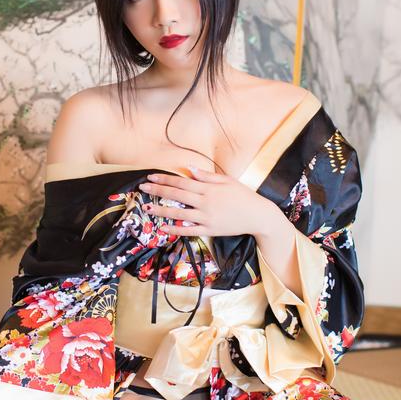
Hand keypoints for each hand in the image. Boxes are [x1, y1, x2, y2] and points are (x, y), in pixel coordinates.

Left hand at [138, 166, 278, 238]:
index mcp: (209, 188)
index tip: (151, 177)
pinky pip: (188, 230)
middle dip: (158, 191)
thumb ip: (207, 175)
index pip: (181, 182)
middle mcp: (205, 202)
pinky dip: (175, 229)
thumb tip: (189, 168)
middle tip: (142, 188)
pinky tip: (163, 227)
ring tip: (147, 208)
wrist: (258, 216)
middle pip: (176, 195)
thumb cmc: (243, 196)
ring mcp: (206, 217)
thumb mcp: (227, 180)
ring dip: (161, 211)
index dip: (165, 179)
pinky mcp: (210, 230)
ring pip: (179, 214)